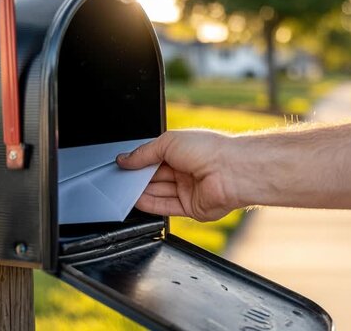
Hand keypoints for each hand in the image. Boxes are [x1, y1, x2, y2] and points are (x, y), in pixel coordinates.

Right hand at [116, 130, 240, 220]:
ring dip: (141, 192)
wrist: (230, 171)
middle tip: (120, 178)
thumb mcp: (168, 142)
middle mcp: (186, 170)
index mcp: (183, 151)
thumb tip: (125, 159)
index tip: (122, 165)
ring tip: (124, 190)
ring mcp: (188, 189)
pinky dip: (150, 205)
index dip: (138, 162)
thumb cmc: (208, 150)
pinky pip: (166, 207)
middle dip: (137, 178)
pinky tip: (136, 200)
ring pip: (158, 193)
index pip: (154, 158)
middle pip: (154, 177)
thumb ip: (144, 153)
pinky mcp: (191, 207)